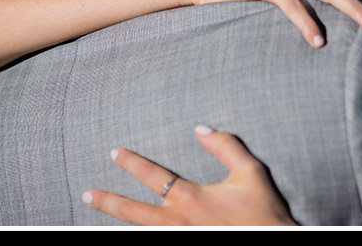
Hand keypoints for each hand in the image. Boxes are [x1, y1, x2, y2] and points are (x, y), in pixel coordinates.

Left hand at [83, 125, 296, 225]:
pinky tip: (133, 232)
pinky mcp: (186, 245)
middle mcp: (177, 222)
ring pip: (141, 231)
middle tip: (87, 193)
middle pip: (133, 212)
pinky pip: (156, 240)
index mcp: (190, 198)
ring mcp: (180, 238)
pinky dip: (142, 235)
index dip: (131, 163)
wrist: (274, 241)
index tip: (115, 153)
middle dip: (108, 201)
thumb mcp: (250, 171)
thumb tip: (201, 129)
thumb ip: (225, 146)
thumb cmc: (263, 211)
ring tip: (96, 220)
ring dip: (119, 224)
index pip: (152, 175)